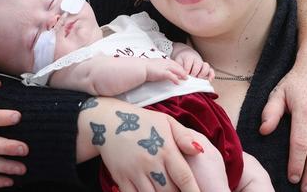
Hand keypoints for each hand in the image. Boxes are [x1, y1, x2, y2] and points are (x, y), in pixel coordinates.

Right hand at [79, 98, 201, 191]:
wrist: (106, 121)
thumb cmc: (142, 122)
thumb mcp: (166, 122)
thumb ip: (184, 136)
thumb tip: (200, 151)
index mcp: (165, 149)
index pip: (184, 177)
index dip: (194, 191)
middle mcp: (150, 162)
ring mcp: (134, 172)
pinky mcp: (121, 178)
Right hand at [145, 58, 187, 83]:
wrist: (140, 68)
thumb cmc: (143, 67)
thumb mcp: (152, 65)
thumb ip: (157, 67)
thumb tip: (157, 71)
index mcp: (162, 60)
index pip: (173, 63)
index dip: (178, 67)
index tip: (181, 70)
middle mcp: (165, 63)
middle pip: (177, 66)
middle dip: (182, 70)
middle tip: (186, 75)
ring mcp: (164, 67)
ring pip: (177, 70)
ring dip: (182, 74)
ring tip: (185, 79)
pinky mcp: (163, 73)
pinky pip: (172, 76)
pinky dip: (176, 79)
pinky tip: (178, 83)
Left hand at [171, 45, 213, 79]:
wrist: (186, 54)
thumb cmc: (181, 60)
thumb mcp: (177, 61)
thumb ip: (178, 68)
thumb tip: (178, 77)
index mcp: (189, 57)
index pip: (188, 64)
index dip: (186, 71)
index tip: (183, 75)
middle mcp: (197, 60)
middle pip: (198, 65)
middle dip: (194, 72)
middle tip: (190, 77)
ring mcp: (202, 64)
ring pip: (206, 67)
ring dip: (202, 73)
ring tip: (198, 77)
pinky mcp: (206, 68)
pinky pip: (211, 71)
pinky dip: (211, 75)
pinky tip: (209, 80)